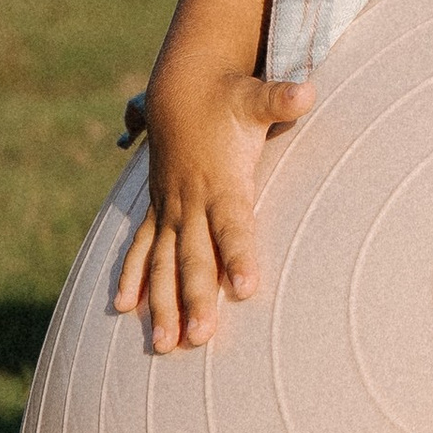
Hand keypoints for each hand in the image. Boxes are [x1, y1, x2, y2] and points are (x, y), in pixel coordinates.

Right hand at [112, 64, 315, 351]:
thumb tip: (308, 90)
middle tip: (201, 337)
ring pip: (161, 263)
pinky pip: (140, 248)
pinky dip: (132, 276)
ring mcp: (169, 208)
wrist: (183, 86)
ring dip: (162, 303)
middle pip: (193, 257)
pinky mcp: (158, 210)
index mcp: (220, 180)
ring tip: (164, 345)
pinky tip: (124, 308)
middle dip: (196, 298)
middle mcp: (189, 201)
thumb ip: (281, 99)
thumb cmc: (230, 97)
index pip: (232, 225)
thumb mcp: (256, 97)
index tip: (246, 288)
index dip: (239, 255)